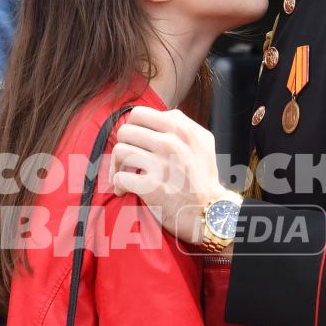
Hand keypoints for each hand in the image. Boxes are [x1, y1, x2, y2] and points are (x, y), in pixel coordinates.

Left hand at [108, 106, 226, 242]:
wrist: (209, 211)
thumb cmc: (202, 177)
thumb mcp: (202, 141)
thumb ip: (180, 124)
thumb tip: (153, 117)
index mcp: (182, 128)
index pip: (138, 113)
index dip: (132, 127)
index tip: (135, 141)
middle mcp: (171, 143)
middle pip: (125, 131)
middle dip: (123, 146)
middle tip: (127, 160)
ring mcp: (161, 164)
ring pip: (119, 151)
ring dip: (117, 166)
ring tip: (123, 175)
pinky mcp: (151, 186)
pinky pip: (119, 177)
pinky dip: (118, 185)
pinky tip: (124, 190)